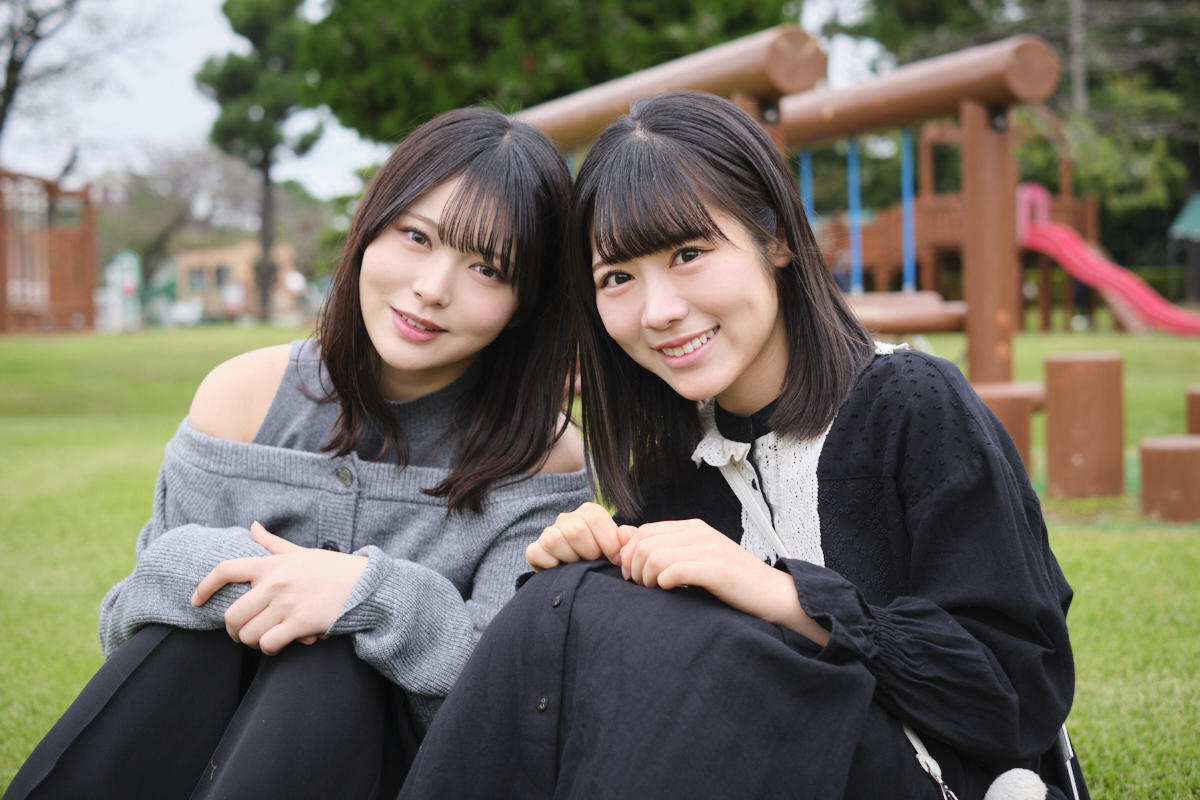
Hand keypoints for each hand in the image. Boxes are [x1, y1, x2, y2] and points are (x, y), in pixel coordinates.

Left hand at [191, 522, 367, 653]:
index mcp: (272, 564)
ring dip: (253, 642)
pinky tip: (279, 645)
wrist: (367, 585)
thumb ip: (273, 545)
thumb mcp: (302, 553)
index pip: (226, 570)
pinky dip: (270, 649)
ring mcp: (287, 603)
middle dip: (233, 630)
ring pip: (248, 634)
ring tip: (265, 638)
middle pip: (232, 614)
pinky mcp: (301, 623)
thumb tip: (253, 528)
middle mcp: (275, 583)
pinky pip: (269, 644)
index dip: (204, 586)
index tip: (196, 600)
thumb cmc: (334, 569)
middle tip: (243, 633)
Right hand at [526, 502, 634, 570]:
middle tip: (593, 561)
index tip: (614, 560)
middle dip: (590, 552)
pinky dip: (550, 565)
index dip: (608, 542)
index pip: (596, 518)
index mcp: (589, 512)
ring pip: (556, 540)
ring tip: (578, 565)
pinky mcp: (535, 549)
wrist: (583, 578)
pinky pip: (537, 553)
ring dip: (571, 559)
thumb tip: (625, 535)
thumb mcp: (620, 548)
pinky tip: (561, 569)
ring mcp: (549, 533)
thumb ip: (627, 540)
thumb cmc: (604, 560)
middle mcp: (567, 518)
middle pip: (576, 530)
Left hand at [619, 519, 830, 645]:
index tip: (632, 576)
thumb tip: (627, 541)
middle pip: (644, 543)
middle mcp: (699, 533)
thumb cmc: (732, 582)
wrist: (774, 594)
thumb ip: (667, 549)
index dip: (629, 554)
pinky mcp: (718, 569)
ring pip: (655, 557)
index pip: (644, 531)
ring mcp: (709, 549)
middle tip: (642, 587)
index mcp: (693, 527)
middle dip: (634, 568)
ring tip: (656, 590)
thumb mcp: (697, 559)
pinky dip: (665, 582)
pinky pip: (676, 570)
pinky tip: (671, 590)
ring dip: (647, 578)